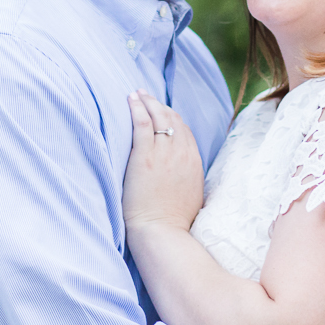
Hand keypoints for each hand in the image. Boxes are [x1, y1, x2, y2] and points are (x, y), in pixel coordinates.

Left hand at [123, 91, 205, 233]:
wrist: (163, 231)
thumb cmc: (174, 222)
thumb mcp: (192, 197)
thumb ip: (189, 180)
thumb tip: (183, 177)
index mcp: (194, 162)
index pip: (185, 131)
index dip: (172, 119)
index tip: (162, 113)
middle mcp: (182, 153)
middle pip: (173, 119)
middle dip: (160, 105)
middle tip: (148, 96)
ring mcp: (164, 153)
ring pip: (158, 116)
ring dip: (148, 101)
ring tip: (138, 93)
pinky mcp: (145, 155)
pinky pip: (142, 123)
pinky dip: (137, 108)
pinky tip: (130, 100)